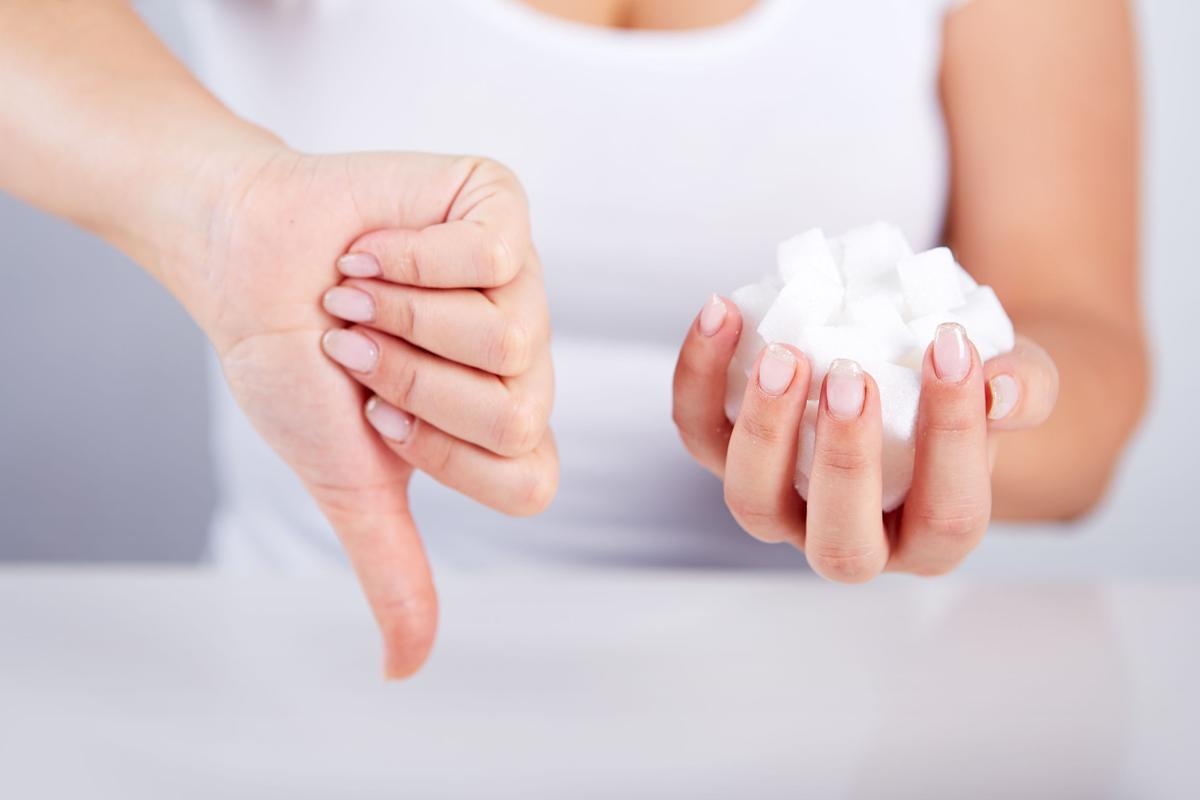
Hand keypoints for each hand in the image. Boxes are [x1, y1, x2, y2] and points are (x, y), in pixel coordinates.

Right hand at [183, 148, 555, 675]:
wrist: (240, 258)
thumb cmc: (293, 362)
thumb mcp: (346, 478)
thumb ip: (392, 565)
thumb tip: (404, 672)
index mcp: (500, 421)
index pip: (529, 480)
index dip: (441, 453)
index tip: (376, 417)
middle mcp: (525, 355)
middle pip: (516, 409)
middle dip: (408, 382)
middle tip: (360, 345)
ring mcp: (522, 279)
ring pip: (508, 334)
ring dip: (399, 319)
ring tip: (361, 292)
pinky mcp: (500, 207)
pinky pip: (491, 256)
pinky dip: (405, 259)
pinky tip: (374, 249)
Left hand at [671, 296, 1057, 579]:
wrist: (916, 371)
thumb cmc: (975, 388)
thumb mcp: (1019, 382)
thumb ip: (1024, 388)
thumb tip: (1002, 387)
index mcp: (933, 537)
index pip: (948, 513)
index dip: (952, 436)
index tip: (951, 344)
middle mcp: (853, 541)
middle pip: (839, 543)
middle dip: (843, 460)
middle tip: (851, 373)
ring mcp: (783, 507)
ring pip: (752, 501)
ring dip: (762, 430)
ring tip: (783, 352)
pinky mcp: (731, 457)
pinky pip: (700, 431)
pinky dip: (700, 376)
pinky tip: (723, 312)